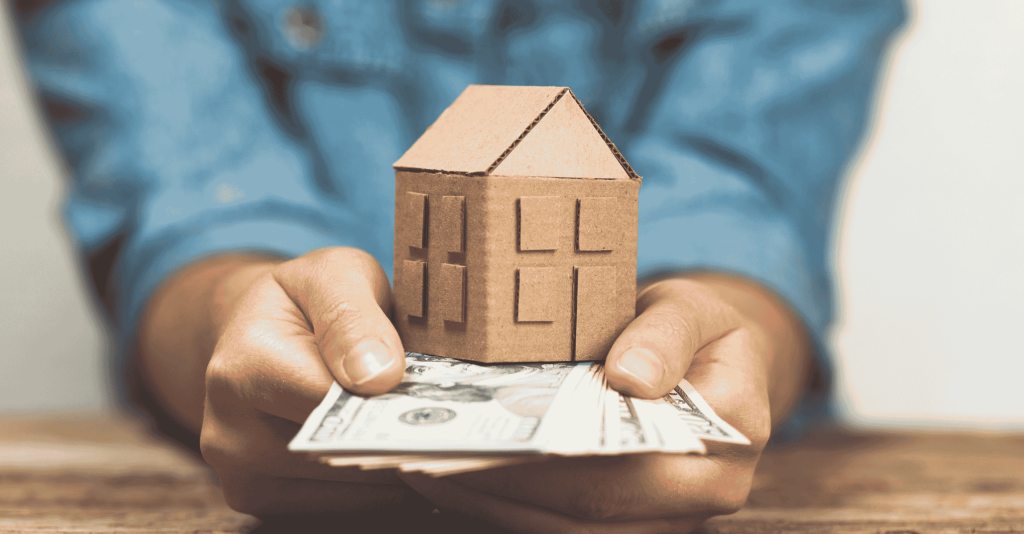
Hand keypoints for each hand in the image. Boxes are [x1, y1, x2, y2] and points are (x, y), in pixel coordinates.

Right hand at [140, 248, 426, 517]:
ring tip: (434, 439)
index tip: (442, 403)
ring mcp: (238, 473)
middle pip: (335, 456)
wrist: (263, 326)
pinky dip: (375, 486)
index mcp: (241, 370)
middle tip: (453, 430)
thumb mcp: (333, 275)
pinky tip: (402, 454)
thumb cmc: (307, 297)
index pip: (333, 406)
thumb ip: (354, 316)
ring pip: (341, 491)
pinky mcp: (256, 496)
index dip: (391, 405)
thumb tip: (380, 377)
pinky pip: (333, 505)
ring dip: (392, 469)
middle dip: (398, 440)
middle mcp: (226, 432)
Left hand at [399, 274, 810, 532]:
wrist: (714, 365)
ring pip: (568, 529)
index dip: (550, 459)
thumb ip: (667, 335)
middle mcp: (702, 497)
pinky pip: (561, 527)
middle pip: (590, 509)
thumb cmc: (696, 330)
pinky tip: (457, 475)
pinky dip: (506, 505)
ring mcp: (664, 520)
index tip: (482, 433)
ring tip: (429, 465)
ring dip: (494, 501)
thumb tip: (632, 380)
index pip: (628, 463)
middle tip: (431, 453)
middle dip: (505, 483)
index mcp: (725, 439)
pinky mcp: (630, 525)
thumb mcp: (692, 308)